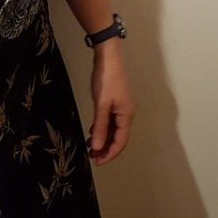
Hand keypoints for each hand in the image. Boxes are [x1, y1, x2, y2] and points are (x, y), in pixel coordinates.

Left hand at [87, 39, 134, 164]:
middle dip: (106, 148)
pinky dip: (102, 128)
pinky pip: (110, 120)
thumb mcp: (101, 105)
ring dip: (103, 138)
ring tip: (90, 146)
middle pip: (118, 137)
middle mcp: (127, 112)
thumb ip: (100, 127)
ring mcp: (121, 106)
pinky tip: (92, 131)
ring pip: (114, 129)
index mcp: (127, 115)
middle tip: (92, 156)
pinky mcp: (115, 100)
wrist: (108, 55)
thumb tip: (97, 148)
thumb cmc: (106, 79)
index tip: (97, 162)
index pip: (121, 141)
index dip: (109, 154)